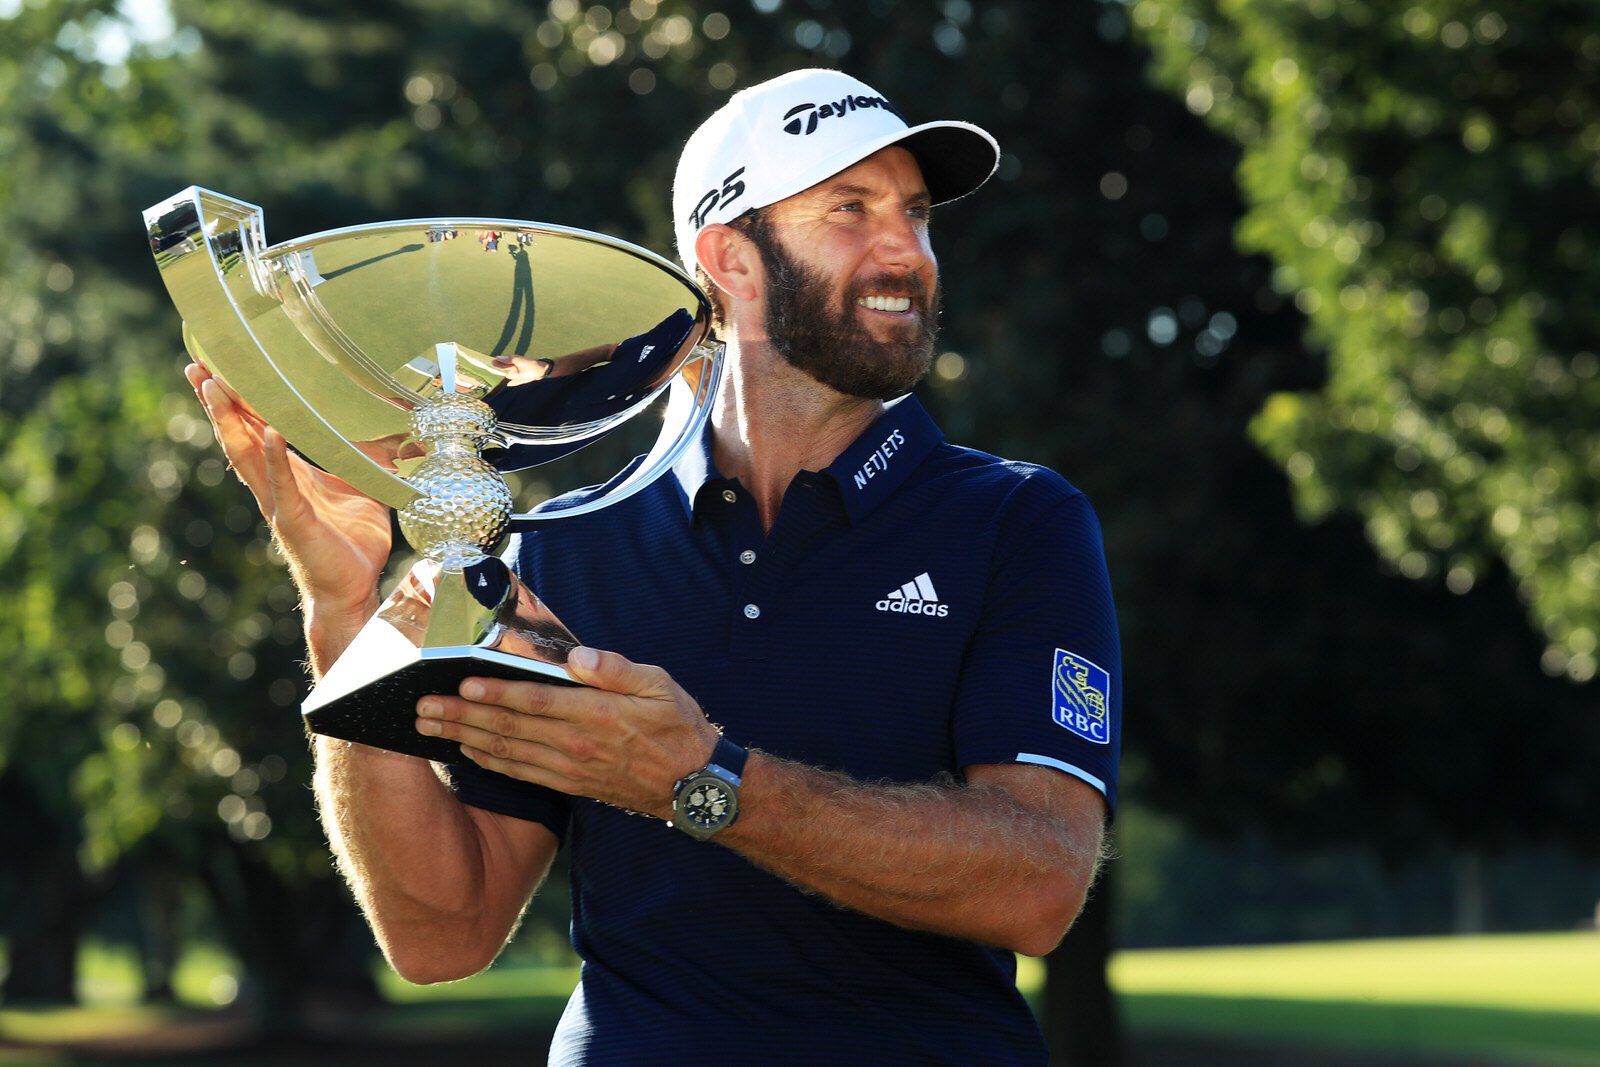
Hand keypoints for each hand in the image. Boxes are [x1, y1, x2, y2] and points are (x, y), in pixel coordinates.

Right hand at [185, 360, 390, 618]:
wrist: (354, 589)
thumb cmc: (355, 544)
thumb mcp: (365, 488)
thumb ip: (367, 458)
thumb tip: (386, 428)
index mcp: (291, 474)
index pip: (258, 428)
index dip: (240, 399)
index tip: (221, 367)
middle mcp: (276, 485)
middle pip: (239, 435)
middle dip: (218, 401)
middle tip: (196, 365)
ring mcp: (280, 503)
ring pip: (247, 455)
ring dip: (230, 420)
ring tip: (214, 387)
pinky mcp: (294, 521)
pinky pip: (283, 485)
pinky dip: (276, 459)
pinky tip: (271, 434)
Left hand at [415, 647, 721, 818]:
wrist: (695, 786)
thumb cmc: (679, 728)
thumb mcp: (660, 685)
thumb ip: (616, 669)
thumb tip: (577, 656)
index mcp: (595, 715)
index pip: (534, 702)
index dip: (495, 693)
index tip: (462, 683)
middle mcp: (575, 745)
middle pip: (508, 728)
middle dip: (462, 716)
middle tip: (423, 707)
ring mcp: (570, 769)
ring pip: (507, 752)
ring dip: (465, 739)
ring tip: (431, 728)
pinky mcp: (571, 785)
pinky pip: (521, 773)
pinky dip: (490, 763)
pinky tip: (468, 753)